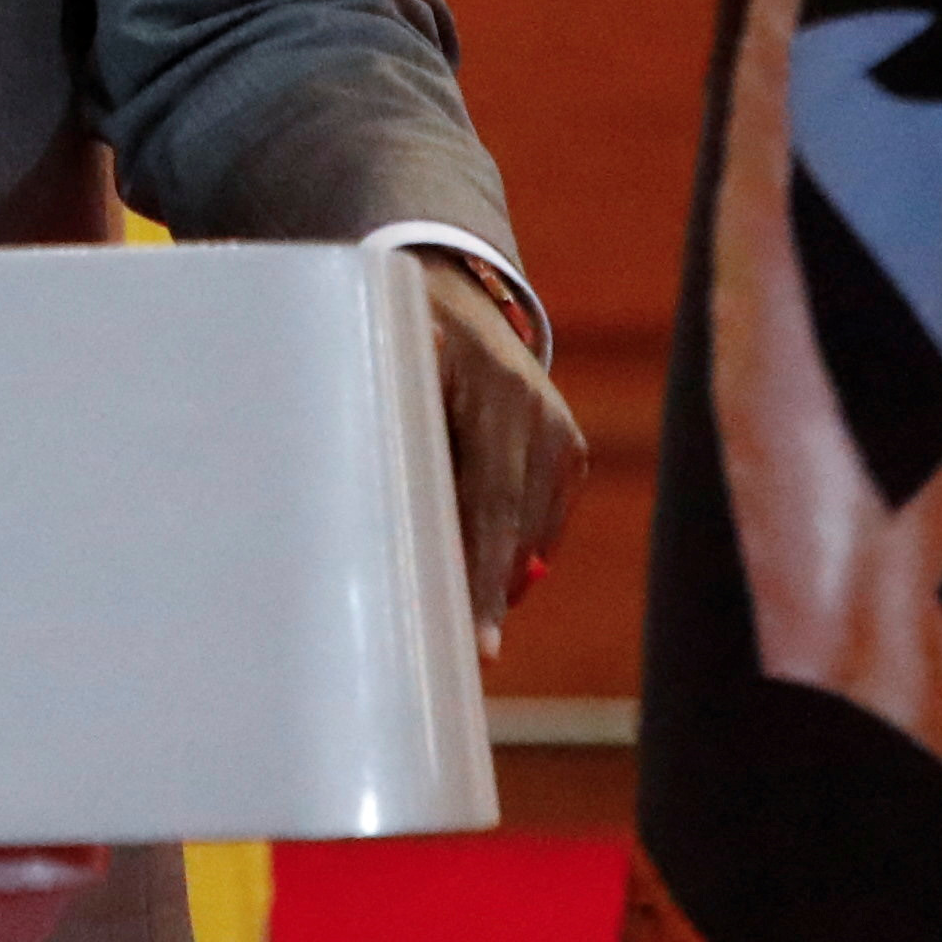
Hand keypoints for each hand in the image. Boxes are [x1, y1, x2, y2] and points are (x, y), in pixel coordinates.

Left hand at [408, 250, 586, 655]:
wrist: (442, 287)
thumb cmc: (390, 338)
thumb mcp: (383, 368)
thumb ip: (387, 429)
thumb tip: (372, 508)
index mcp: (492, 390)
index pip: (490, 504)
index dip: (483, 574)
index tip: (482, 642)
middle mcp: (537, 408)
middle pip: (515, 527)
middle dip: (490, 591)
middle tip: (471, 654)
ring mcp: (560, 427)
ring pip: (532, 532)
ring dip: (499, 572)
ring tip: (461, 612)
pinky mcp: (569, 447)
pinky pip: (541, 519)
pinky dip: (512, 545)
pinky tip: (480, 557)